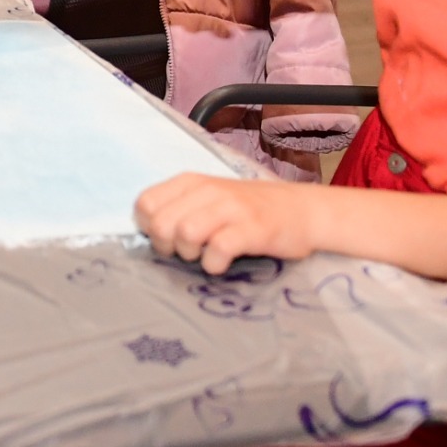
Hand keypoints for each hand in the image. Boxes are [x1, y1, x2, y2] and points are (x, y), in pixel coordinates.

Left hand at [135, 174, 322, 274]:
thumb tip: (148, 233)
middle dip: (167, 245)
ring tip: (205, 255)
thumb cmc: (248, 210)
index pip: (145, 204)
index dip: (149, 228)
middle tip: (187, 251)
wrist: (302, 210)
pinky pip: (218, 249)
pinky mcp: (252, 228)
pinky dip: (214, 264)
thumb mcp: (208, 199)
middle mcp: (208, 190)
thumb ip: (178, 208)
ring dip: (190, 254)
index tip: (169, 238)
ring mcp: (232, 208)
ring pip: (185, 233)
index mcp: (191, 182)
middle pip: (160, 223)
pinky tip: (222, 263)